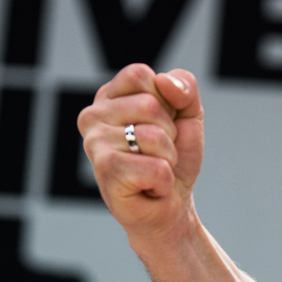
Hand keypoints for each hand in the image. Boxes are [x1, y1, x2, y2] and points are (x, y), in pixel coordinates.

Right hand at [77, 64, 203, 241]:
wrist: (170, 206)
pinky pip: (156, 167)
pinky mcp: (106, 171)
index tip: (161, 124)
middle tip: (158, 153)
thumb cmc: (173, 159)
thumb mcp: (188, 115)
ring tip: (154, 168)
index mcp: (109, 96)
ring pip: (154, 137)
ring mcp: (95, 143)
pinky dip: (164, 180)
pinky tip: (149, 186)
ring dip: (168, 158)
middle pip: (150, 105)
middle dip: (169, 134)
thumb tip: (164, 82)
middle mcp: (93, 116)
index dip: (166, 102)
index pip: (141, 75)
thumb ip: (184, 87)